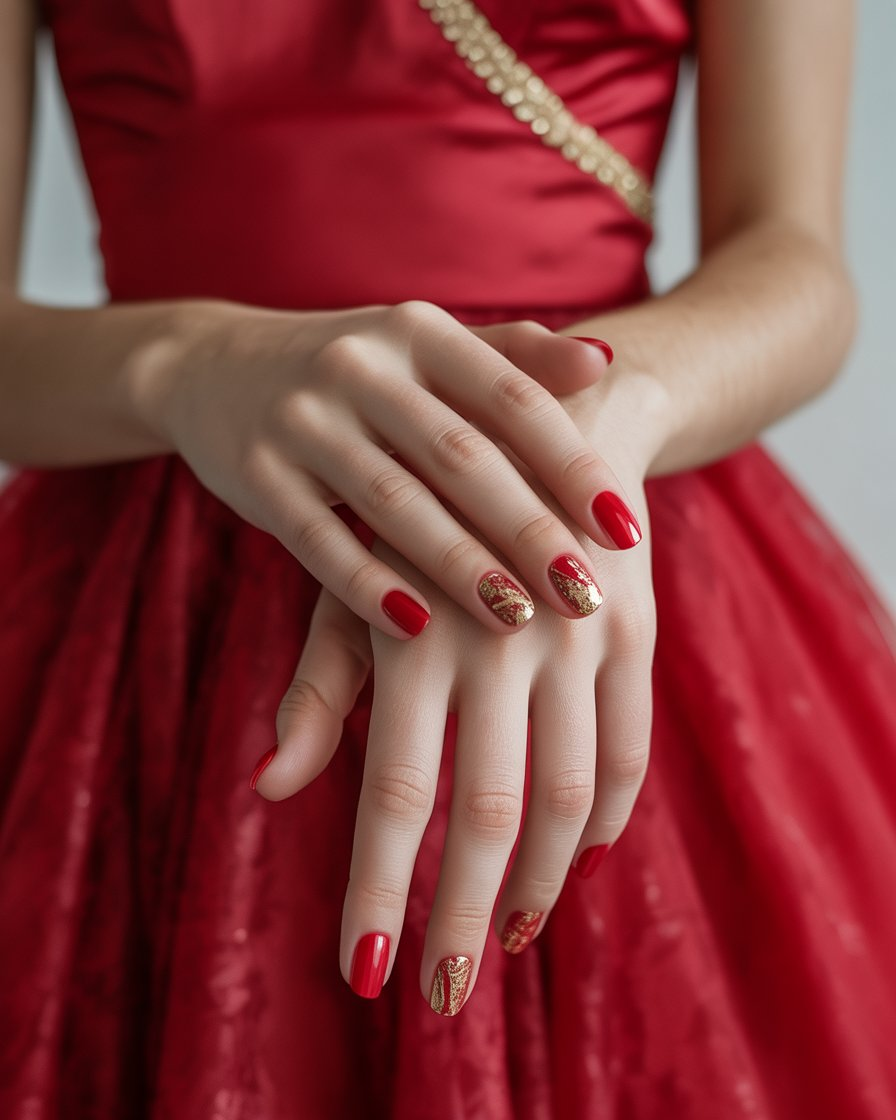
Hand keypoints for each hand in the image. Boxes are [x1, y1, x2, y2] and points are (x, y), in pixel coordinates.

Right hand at [144, 300, 641, 637]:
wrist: (217, 367)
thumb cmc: (356, 373)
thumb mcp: (426, 349)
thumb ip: (512, 359)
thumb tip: (606, 364)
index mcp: (417, 332)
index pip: (512, 399)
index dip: (572, 464)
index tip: (625, 528)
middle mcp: (360, 366)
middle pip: (460, 457)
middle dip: (527, 530)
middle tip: (585, 595)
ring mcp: (302, 419)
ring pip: (393, 503)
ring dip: (457, 566)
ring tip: (517, 619)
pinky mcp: (256, 473)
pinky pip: (318, 539)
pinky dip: (367, 586)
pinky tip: (414, 631)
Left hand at [255, 445, 655, 1013]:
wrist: (542, 415)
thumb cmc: (419, 511)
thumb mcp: (355, 582)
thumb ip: (320, 685)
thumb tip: (267, 788)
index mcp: (415, 626)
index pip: (395, 788)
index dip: (378, 884)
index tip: (364, 972)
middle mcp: (501, 634)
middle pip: (487, 809)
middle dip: (463, 913)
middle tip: (444, 997)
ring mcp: (580, 631)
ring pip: (571, 792)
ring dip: (540, 882)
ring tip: (511, 942)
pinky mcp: (637, 626)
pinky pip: (631, 747)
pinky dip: (608, 820)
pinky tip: (576, 865)